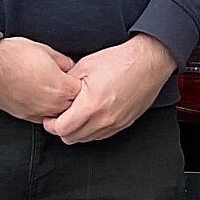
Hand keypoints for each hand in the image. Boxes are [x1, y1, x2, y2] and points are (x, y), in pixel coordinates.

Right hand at [0, 38, 81, 121]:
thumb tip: (71, 68)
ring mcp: (36, 113)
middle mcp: (51, 105)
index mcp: (60, 88)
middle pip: (74, 108)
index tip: (81, 79)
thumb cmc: (13, 55)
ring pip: (59, 116)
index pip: (85, 93)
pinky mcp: (23, 116)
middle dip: (76, 98)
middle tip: (70, 86)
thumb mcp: (47, 51)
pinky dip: (46, 111)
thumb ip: (65, 63)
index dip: (84, 84)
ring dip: (61, 107)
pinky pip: (43, 118)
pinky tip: (42, 98)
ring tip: (55, 92)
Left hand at [43, 34, 177, 143]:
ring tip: (77, 115)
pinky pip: (101, 135)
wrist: (148, 62)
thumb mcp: (85, 66)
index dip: (51, 124)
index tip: (50, 117)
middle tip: (60, 116)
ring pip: (86, 139)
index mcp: (92, 104)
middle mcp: (105, 118)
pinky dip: (92, 129)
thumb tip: (54, 97)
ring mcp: (116, 123)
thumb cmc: (119, 61)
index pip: (62, 129)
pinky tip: (92, 116)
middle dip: (62, 129)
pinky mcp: (124, 124)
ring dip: (77, 131)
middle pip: (72, 138)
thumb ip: (65, 85)